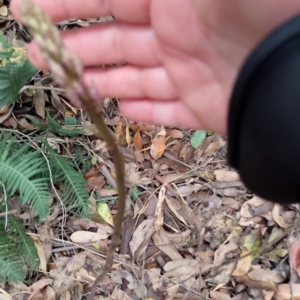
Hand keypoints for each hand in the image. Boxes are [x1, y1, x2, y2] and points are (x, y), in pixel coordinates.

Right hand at [11, 0, 299, 133]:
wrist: (285, 72)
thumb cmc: (247, 9)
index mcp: (169, 1)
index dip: (66, 3)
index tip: (29, 9)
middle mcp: (176, 35)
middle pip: (114, 41)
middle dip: (73, 46)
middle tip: (35, 53)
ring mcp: (189, 74)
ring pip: (135, 78)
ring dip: (100, 81)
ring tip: (67, 83)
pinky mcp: (203, 107)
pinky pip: (168, 111)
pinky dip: (145, 113)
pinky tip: (121, 112)